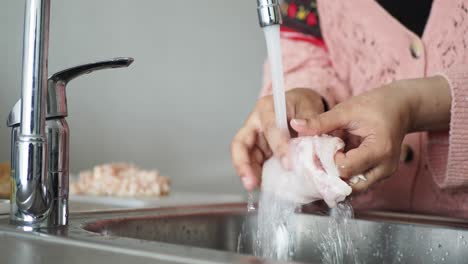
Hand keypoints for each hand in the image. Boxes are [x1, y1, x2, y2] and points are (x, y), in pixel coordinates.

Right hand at [231, 88, 325, 190]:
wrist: (301, 107)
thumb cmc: (302, 104)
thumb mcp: (310, 106)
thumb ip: (310, 119)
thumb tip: (305, 132)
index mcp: (267, 108)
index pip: (269, 128)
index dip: (278, 145)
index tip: (288, 164)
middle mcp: (255, 124)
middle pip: (241, 144)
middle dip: (243, 164)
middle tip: (251, 182)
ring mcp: (255, 140)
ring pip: (244, 157)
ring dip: (248, 173)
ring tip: (255, 187)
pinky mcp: (259, 152)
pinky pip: (255, 165)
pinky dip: (258, 176)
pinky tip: (264, 186)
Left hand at [291, 76, 450, 191]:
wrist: (401, 108)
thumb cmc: (375, 105)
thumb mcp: (346, 110)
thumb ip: (320, 122)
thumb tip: (295, 125)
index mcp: (379, 149)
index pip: (345, 168)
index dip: (331, 160)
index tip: (327, 147)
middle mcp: (385, 167)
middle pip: (349, 185)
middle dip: (331, 175)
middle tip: (322, 159)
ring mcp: (384, 174)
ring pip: (353, 189)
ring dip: (338, 179)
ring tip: (330, 161)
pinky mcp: (380, 175)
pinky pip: (358, 184)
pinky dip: (346, 177)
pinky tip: (338, 163)